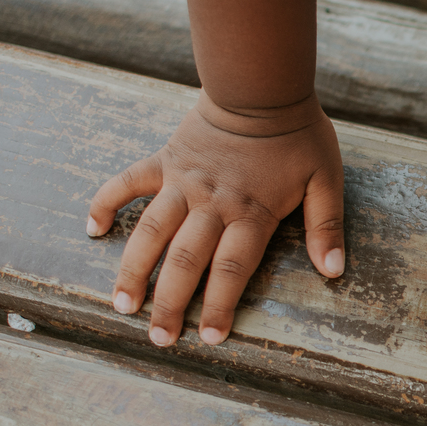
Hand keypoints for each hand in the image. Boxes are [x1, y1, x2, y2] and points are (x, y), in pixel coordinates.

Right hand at [86, 90, 343, 346]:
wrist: (260, 86)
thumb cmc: (298, 135)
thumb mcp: (325, 180)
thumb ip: (325, 227)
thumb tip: (333, 271)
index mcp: (251, 213)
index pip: (231, 271)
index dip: (220, 307)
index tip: (210, 339)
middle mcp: (212, 203)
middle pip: (185, 263)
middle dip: (171, 304)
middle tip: (159, 338)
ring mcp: (183, 182)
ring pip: (151, 233)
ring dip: (134, 271)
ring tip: (122, 306)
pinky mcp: (165, 160)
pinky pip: (127, 182)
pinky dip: (107, 203)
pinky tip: (92, 229)